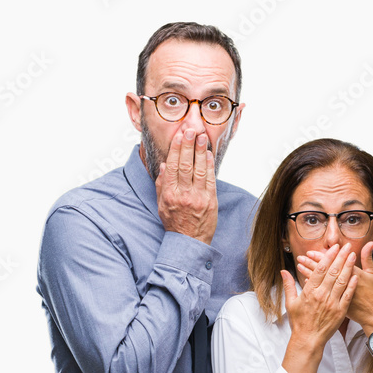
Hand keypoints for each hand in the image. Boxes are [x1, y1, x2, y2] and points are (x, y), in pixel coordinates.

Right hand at [155, 129, 216, 244]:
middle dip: (188, 146)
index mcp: (170, 194)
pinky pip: (211, 180)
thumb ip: (162, 184)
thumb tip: (164, 166)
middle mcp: (184, 195)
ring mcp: (198, 198)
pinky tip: (208, 155)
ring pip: (199, 170)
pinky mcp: (211, 201)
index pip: (172, 167)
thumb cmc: (174, 223)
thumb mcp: (162, 204)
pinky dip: (210, 166)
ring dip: (201, 152)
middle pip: (185, 165)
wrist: (189, 242)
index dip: (175, 150)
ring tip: (202, 137)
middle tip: (191, 130)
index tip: (178, 136)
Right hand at [283, 244, 357, 349]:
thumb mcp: (290, 303)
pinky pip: (347, 295)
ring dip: (348, 267)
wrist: (308, 340)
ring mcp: (332, 303)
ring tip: (353, 256)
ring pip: (342, 281)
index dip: (328, 257)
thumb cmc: (299, 322)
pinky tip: (356, 275)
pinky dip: (352, 284)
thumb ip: (289, 285)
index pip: (320, 270)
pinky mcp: (340, 311)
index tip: (334, 248)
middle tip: (347, 246)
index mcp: (309, 292)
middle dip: (341, 257)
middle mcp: (321, 295)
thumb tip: (283, 271)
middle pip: (333, 272)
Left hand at [297, 242, 372, 329]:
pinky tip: (306, 281)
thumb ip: (367, 258)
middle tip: (301, 257)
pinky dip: (314, 288)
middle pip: (323, 272)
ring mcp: (336, 296)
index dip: (321, 257)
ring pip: (320, 282)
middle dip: (310, 263)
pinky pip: (319, 293)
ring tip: (300, 266)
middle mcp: (341, 285)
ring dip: (309, 273)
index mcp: (350, 274)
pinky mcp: (334, 304)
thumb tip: (370, 242)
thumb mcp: (372, 274)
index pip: (332, 263)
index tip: (310, 252)